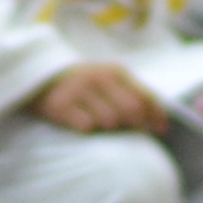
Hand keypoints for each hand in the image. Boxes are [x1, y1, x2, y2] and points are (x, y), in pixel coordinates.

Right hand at [32, 62, 165, 137]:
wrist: (39, 78)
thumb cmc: (82, 84)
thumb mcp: (109, 81)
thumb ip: (135, 96)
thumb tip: (162, 124)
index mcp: (115, 72)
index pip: (145, 95)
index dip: (157, 115)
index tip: (161, 130)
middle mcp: (99, 78)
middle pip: (131, 110)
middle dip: (135, 125)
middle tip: (128, 131)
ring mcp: (79, 91)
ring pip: (109, 121)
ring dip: (108, 128)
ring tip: (98, 121)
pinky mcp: (61, 106)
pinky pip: (86, 127)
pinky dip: (87, 129)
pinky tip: (80, 122)